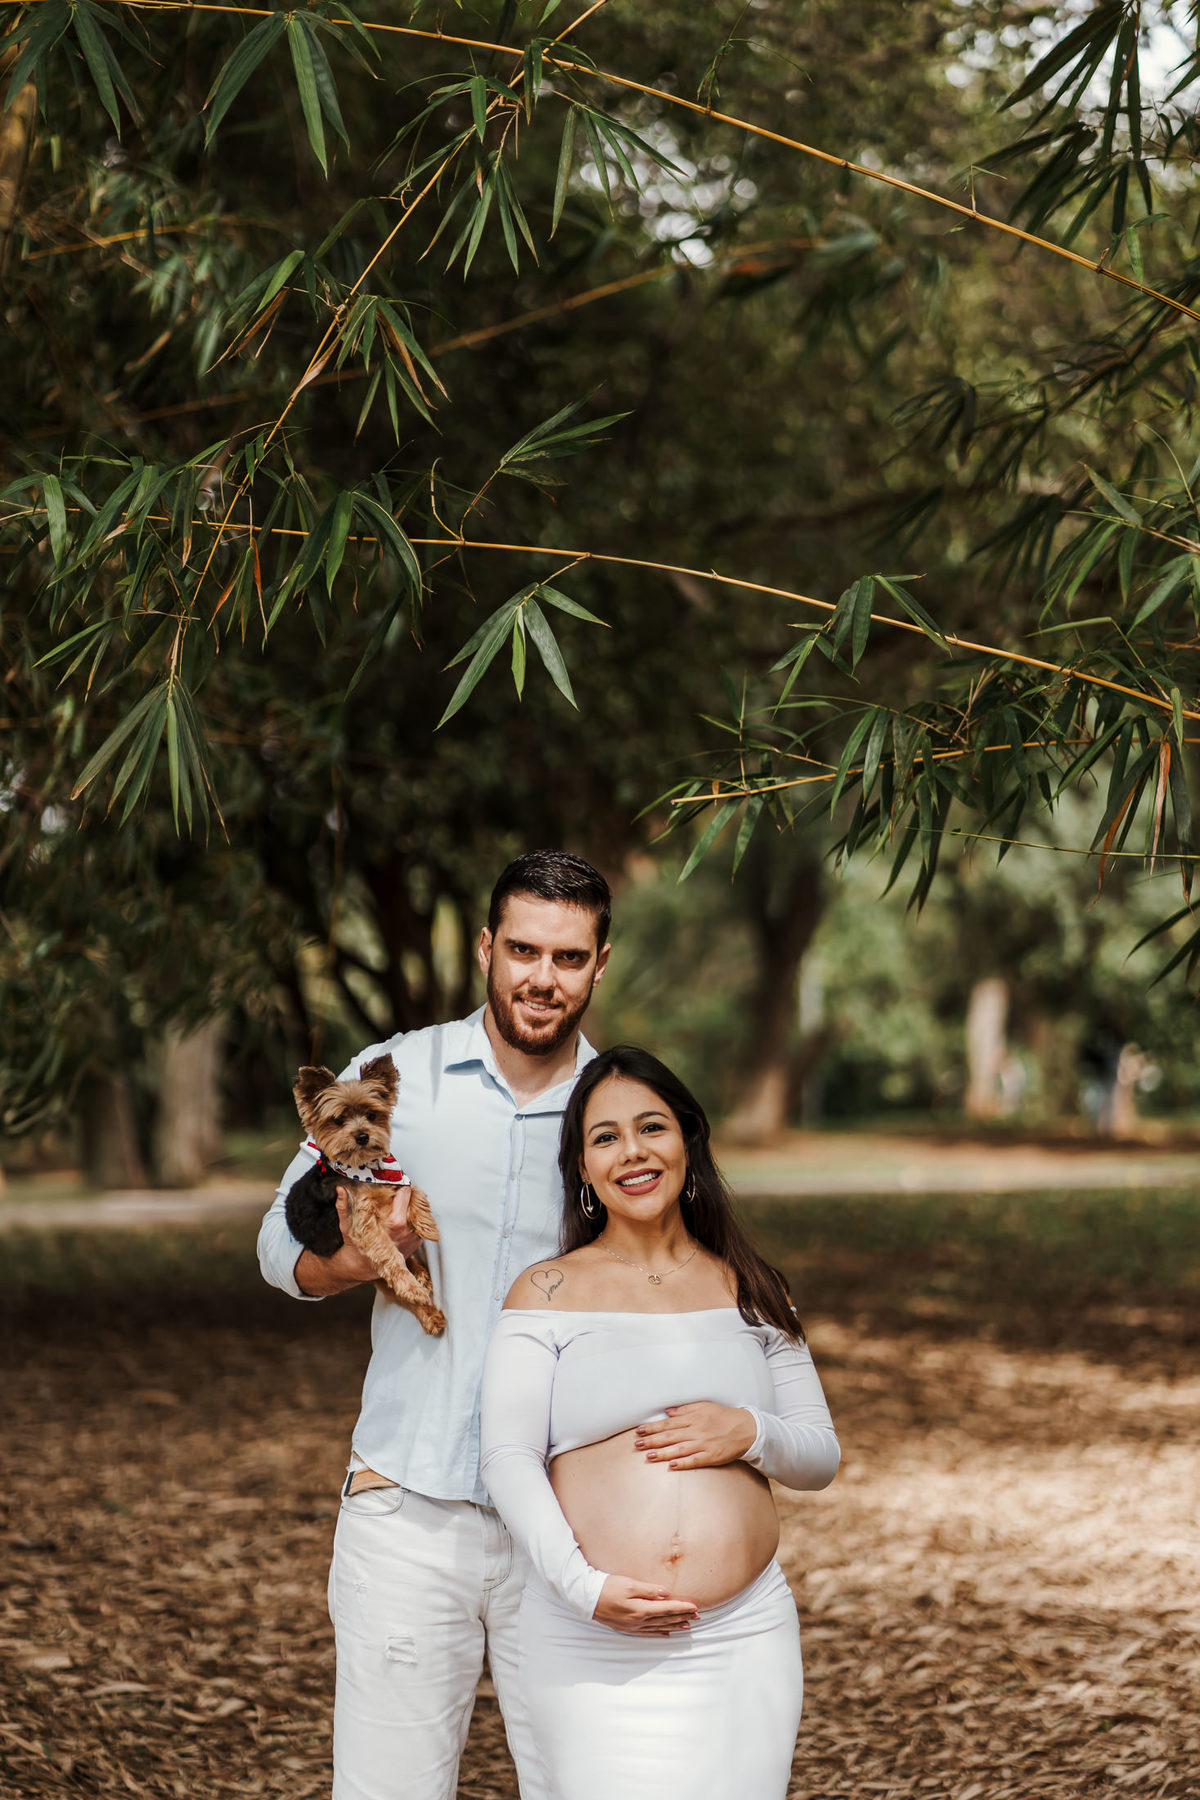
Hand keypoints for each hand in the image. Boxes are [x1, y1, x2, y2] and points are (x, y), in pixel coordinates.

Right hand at [293, 1185, 420, 1294]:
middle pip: (415, 1200)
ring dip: (410, 1205)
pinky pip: (420, 1223)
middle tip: (396, 1190)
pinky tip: (402, 1214)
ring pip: (419, 1211)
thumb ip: (344, 1206)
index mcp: (396, 1222)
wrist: (362, 1267)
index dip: (400, 1185)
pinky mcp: (416, 1242)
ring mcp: (414, 1237)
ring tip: (399, 1202)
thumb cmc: (356, 1246)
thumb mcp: (347, 1225)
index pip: (406, 1194)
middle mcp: (408, 1230)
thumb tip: (340, 1189)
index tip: (394, 1182)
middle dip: (406, 1194)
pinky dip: (412, 1216)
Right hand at [592, 1576, 698, 1636]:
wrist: (587, 1599)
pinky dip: (660, 1632)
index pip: (667, 1609)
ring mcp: (633, 1626)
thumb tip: (666, 1593)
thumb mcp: (628, 1583)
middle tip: (698, 1616)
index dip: (682, 1608)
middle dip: (683, 1617)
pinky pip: (648, 1632)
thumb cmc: (607, 1587)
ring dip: (674, 1626)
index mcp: (641, 1609)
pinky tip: (667, 1632)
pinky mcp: (627, 1628)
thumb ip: (648, 1589)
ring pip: (659, 1627)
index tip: (695, 1607)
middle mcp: (639, 1620)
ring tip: (687, 1625)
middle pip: (665, 1619)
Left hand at [633, 1403, 755, 1469]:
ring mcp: (704, 1444)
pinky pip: (695, 1460)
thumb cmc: (724, 1416)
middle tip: (637, 1444)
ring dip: (663, 1453)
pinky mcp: (712, 1456)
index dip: (653, 1427)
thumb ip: (685, 1409)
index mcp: (693, 1418)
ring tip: (649, 1456)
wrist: (747, 1428)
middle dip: (652, 1440)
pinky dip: (684, 1463)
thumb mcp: (704, 1406)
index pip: (668, 1423)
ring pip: (680, 1449)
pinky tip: (672, 1466)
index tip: (639, 1430)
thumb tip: (667, 1411)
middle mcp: (696, 1431)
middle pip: (670, 1436)